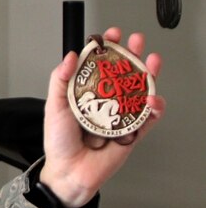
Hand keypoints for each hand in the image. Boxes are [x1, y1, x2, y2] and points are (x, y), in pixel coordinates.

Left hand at [40, 28, 163, 207]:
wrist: (69, 172)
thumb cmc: (59, 141)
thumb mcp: (53, 105)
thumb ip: (60, 79)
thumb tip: (70, 55)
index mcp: (86, 93)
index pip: (99, 65)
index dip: (106, 49)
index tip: (110, 35)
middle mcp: (105, 102)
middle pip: (124, 73)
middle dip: (132, 55)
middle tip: (136, 40)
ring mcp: (120, 116)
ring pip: (140, 91)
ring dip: (149, 75)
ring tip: (151, 61)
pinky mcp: (133, 133)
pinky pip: (149, 117)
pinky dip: (154, 107)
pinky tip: (152, 98)